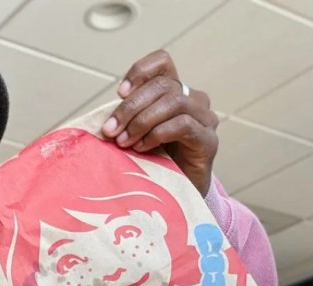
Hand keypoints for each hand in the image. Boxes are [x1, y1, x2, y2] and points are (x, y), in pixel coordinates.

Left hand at [101, 50, 218, 195]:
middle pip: (162, 85)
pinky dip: (157, 134)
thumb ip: (125, 118)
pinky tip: (142, 148)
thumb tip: (103, 118)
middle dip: (130, 107)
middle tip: (111, 129)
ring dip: (142, 121)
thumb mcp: (134, 132)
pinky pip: (183, 124)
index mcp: (174, 90)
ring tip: (124, 141)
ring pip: (173, 102)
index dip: (140, 71)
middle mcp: (193, 99)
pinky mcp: (209, 140)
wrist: (175, 195)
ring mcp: (204, 118)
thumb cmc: (152, 160)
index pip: (162, 62)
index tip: (119, 93)